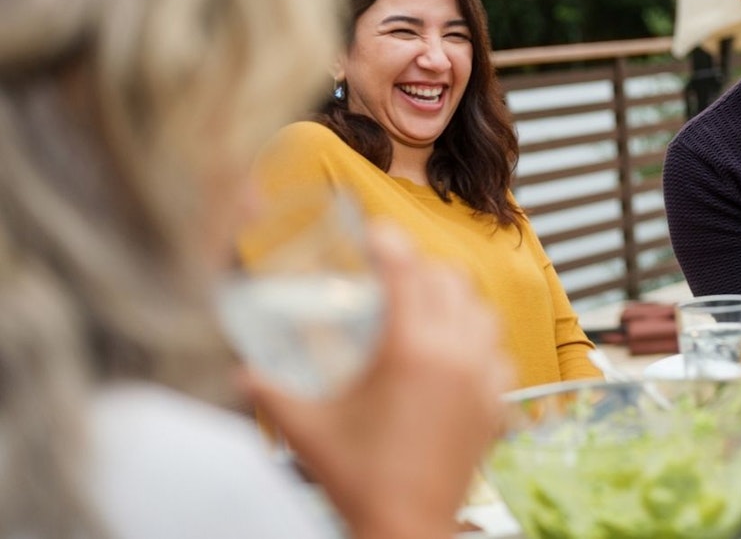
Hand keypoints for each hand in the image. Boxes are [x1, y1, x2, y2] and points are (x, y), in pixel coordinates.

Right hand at [244, 224, 512, 538]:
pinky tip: (461, 352)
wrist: (405, 527)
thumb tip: (238, 371)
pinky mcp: (495, 404)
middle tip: (395, 274)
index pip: (406, 272)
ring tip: (429, 306)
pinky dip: (482, 343)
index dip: (390, 244)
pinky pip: (501, 354)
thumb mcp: (306, 429)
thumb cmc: (357, 479)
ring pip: (482, 312)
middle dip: (420, 269)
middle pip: (448, 281)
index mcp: (409, 350)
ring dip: (456, 300)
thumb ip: (269, 393)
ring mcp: (482, 378)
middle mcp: (454, 354)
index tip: (376, 233)